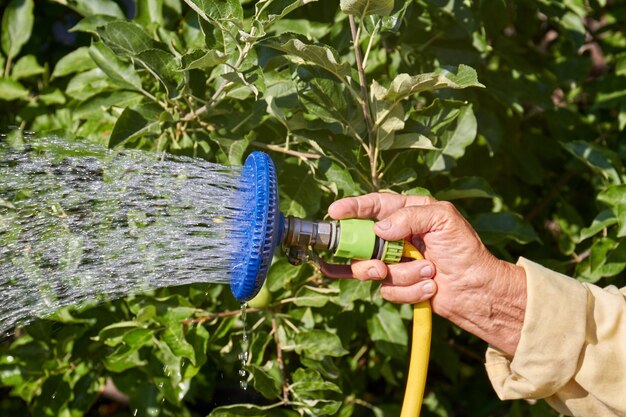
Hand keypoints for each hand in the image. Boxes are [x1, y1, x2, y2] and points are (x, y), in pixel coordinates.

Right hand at [328, 193, 526, 354]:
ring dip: (403, 274)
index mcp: (407, 213)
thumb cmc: (465, 249)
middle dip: (368, 255)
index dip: (352, 208)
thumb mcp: (443, 219)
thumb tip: (379, 229)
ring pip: (373, 269)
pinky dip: (410, 291)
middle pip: (362, 241)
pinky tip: (430, 287)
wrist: (478, 289)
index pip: (373, 206)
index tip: (335, 212)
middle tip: (380, 265)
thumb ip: (409, 216)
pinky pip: (387, 290)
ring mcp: (395, 261)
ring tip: (429, 272)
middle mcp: (397, 236)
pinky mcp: (398, 284)